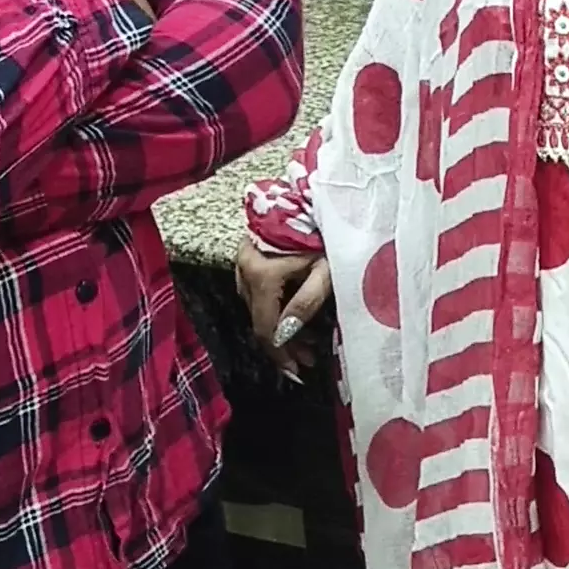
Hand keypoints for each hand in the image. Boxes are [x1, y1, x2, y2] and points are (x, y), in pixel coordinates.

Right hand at [235, 237, 329, 374]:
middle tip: (309, 360)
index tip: (299, 371)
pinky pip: (257, 293)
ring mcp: (243, 262)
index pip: (265, 327)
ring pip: (258, 308)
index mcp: (261, 274)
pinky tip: (295, 318)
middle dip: (284, 344)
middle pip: (259, 320)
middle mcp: (244, 269)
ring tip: (309, 344)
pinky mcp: (248, 257)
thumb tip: (287, 336)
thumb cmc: (326, 231)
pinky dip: (275, 310)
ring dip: (281, 328)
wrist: (315, 196)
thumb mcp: (325, 269)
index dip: (281, 353)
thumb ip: (306, 303)